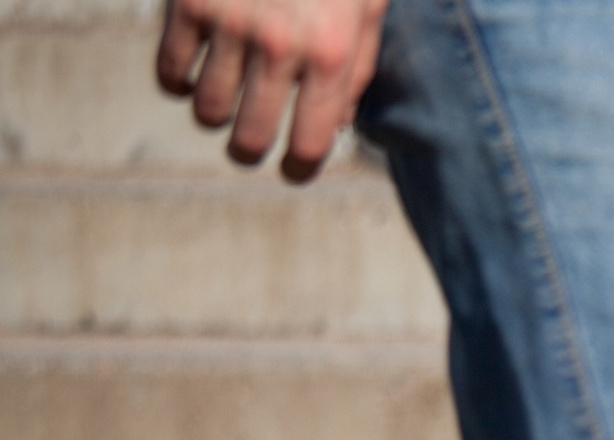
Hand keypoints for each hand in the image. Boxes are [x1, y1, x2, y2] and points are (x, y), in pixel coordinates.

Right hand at [156, 0, 383, 181]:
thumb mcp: (366, 10)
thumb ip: (354, 71)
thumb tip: (330, 128)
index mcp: (333, 55)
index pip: (309, 145)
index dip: (299, 169)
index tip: (292, 170)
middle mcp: (280, 46)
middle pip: (248, 138)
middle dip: (250, 149)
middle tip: (250, 143)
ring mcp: (228, 22)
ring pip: (205, 111)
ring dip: (215, 113)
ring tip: (226, 99)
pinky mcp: (186, 2)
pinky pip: (168, 72)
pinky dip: (178, 82)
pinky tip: (194, 74)